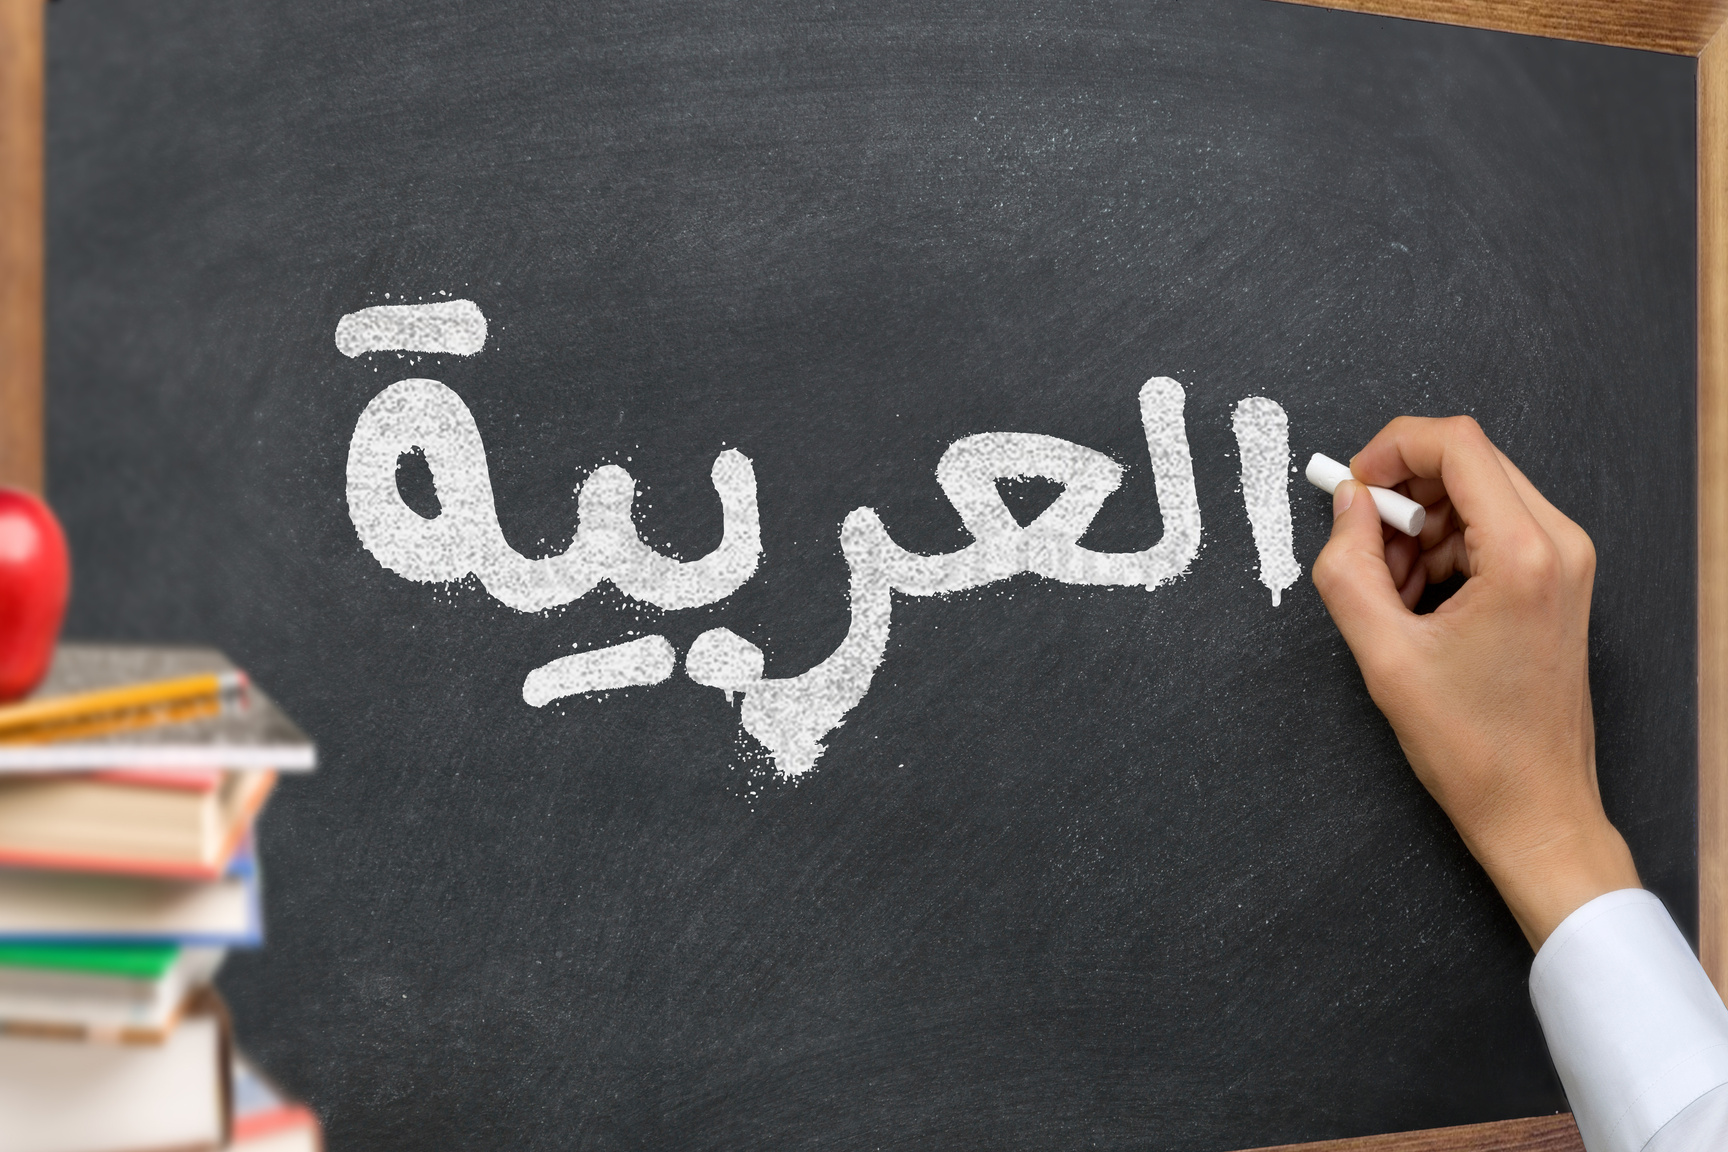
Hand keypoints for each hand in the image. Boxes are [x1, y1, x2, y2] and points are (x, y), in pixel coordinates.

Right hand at [1310, 416, 1638, 949]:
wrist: (1535, 808)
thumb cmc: (1472, 747)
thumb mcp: (1383, 653)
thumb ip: (1348, 567)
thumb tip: (1346, 504)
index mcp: (1525, 554)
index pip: (1456, 444)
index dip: (1390, 449)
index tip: (1350, 487)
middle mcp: (1559, 545)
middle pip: (1467, 463)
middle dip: (1401, 495)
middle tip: (1362, 549)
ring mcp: (1565, 562)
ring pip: (1475, 497)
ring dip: (1418, 528)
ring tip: (1390, 594)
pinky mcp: (1558, 581)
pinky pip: (1490, 531)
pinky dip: (1443, 551)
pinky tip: (1418, 605)